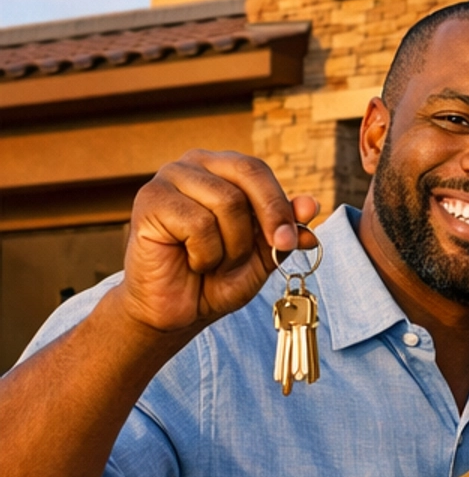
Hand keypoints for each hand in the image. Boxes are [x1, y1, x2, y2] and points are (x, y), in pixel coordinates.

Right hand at [116, 152, 317, 338]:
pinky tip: (191, 261)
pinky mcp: (150, 201)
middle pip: (246, 173)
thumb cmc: (216, 278)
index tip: (292, 240)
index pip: (257, 170)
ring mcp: (168, 178)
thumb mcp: (263, 254)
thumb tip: (311, 204)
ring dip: (232, 246)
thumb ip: (286, 227)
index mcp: (220, 168)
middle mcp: (193, 164)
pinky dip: (205, 254)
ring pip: (226, 202)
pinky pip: (198, 224)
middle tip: (273, 250)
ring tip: (214, 262)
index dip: (280, 204)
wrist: (177, 312)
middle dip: (268, 216)